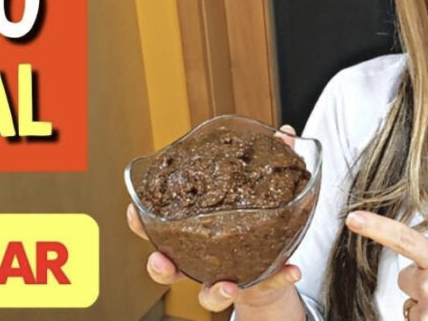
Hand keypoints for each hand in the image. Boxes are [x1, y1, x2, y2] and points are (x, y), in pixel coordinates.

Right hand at [125, 125, 306, 317]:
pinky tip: (292, 269)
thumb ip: (270, 160)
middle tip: (163, 260)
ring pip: (206, 294)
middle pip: (168, 267)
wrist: (274, 266)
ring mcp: (224, 277)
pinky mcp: (255, 287)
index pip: (159, 227)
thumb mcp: (261, 188)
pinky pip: (267, 285)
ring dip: (215, 292)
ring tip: (229, 286)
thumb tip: (285, 132)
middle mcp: (201, 259)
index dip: (141, 221)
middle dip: (160, 266)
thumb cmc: (256, 220)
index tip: (135, 210)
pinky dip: (280, 278)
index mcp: (194, 230)